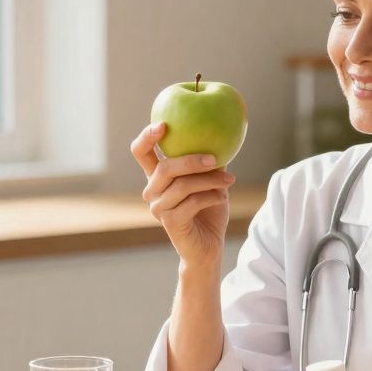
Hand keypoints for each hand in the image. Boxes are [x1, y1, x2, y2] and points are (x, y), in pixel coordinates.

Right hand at [131, 122, 233, 266]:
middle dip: (191, 160)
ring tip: (230, 181)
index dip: (147, 137)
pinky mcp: (170, 223)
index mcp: (157, 177)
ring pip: (183, 185)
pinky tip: (223, 197)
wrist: (209, 246)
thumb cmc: (209, 210)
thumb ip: (209, 159)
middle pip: (164, 168)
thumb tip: (222, 131)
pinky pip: (192, 203)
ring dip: (210, 181)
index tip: (164, 124)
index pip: (141, 152)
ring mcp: (159, 208)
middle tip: (215, 158)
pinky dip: (211, 197)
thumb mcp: (210, 180)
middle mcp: (152, 191)